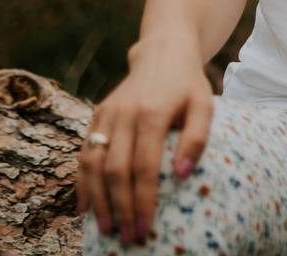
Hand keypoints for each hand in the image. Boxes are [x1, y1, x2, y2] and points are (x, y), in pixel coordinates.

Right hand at [75, 35, 212, 245]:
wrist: (163, 50)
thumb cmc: (187, 84)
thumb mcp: (204, 105)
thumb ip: (197, 139)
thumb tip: (182, 176)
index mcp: (152, 112)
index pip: (144, 167)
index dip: (143, 201)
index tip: (146, 229)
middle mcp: (125, 113)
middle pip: (116, 169)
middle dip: (120, 208)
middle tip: (127, 237)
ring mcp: (108, 113)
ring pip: (94, 162)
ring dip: (98, 199)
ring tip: (106, 228)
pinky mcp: (98, 113)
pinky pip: (84, 150)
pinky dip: (82, 180)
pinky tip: (85, 206)